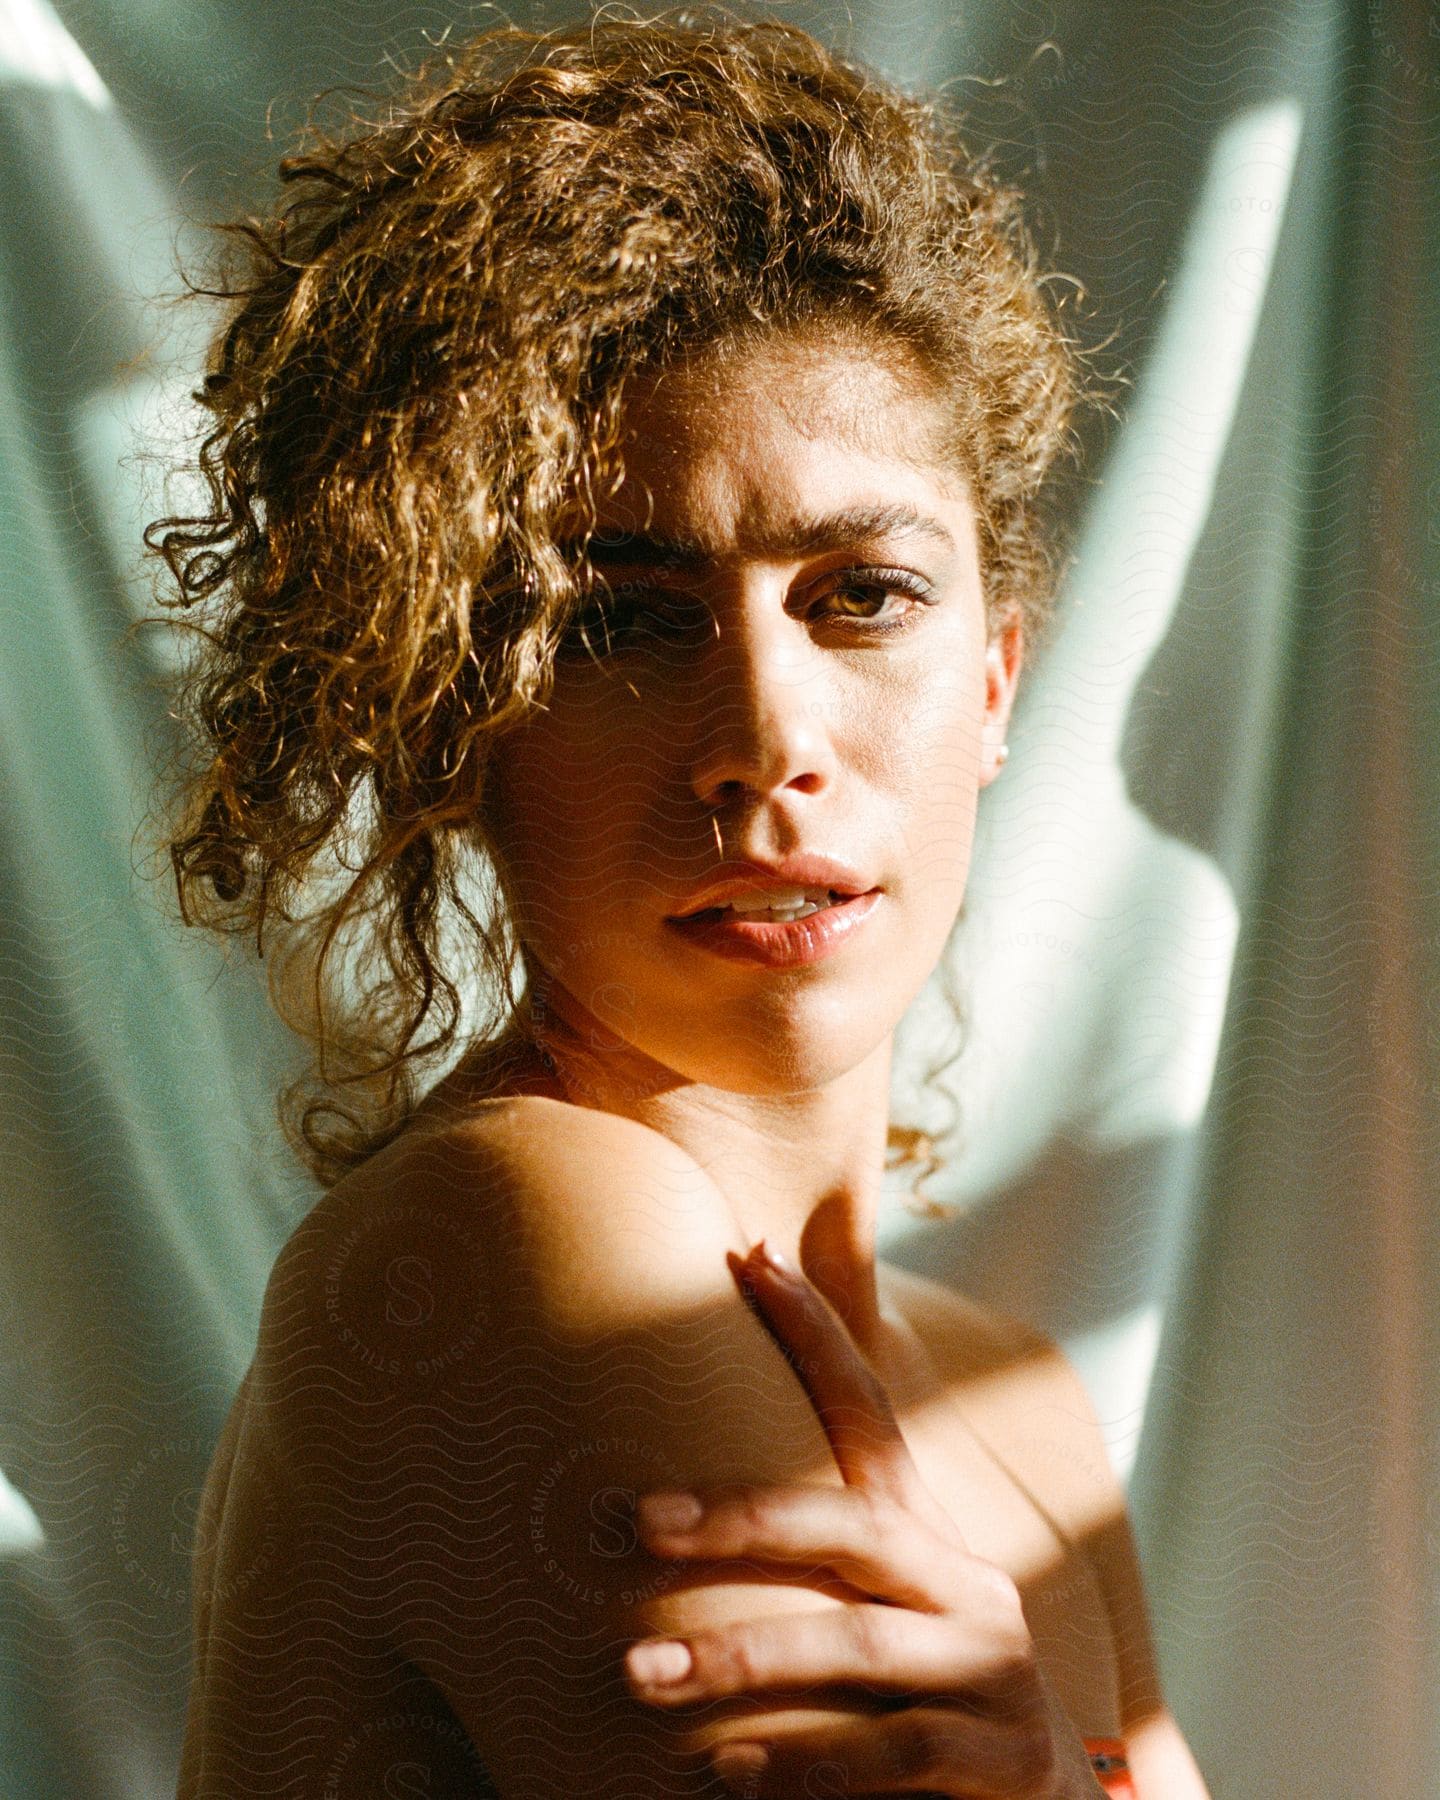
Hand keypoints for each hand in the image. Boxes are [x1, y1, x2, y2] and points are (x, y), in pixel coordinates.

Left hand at [623, 1239, 1106, 1797]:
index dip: (814, 1331)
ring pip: (858, 1646)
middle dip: (738, 1515)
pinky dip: (803, 1766)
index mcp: (925, 1536)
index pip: (868, 1410)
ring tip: (642, 1671)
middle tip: (637, 1521)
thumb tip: (667, 1505)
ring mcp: (996, 1666)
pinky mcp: (1011, 1759)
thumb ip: (812, 1566)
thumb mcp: (878, 1614)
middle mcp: (966, 1582)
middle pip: (847, 1525)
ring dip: (741, 1657)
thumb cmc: (925, 1698)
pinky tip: (727, 1773)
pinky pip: (895, 1755)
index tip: (748, 1255)